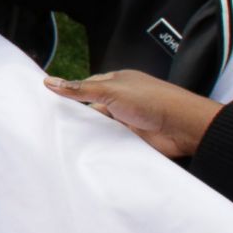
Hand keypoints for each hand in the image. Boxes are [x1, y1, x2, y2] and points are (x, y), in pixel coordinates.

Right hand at [44, 70, 223, 157]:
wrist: (183, 127)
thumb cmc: (152, 100)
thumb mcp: (110, 91)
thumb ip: (80, 89)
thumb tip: (49, 81)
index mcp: (117, 82)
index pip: (87, 86)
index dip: (70, 93)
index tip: (50, 102)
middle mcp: (122, 100)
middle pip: (92, 108)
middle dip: (78, 116)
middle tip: (53, 125)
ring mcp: (128, 120)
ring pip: (101, 127)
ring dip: (91, 132)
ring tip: (66, 141)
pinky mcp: (133, 139)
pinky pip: (112, 142)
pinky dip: (103, 146)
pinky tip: (88, 151)